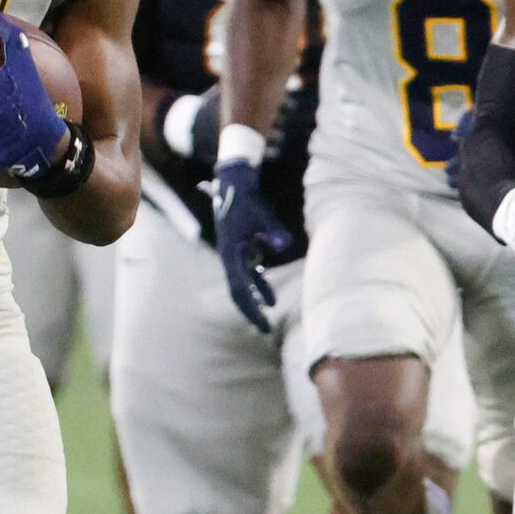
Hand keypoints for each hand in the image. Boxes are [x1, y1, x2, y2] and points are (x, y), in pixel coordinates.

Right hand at [210, 159, 298, 330]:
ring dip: (255, 300)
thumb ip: (273, 230)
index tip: (264, 321)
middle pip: (238, 291)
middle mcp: (229, 256)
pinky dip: (260, 285)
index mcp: (230, 252)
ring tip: (268, 317)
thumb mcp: (261, 213)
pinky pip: (250, 273)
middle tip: (264, 330)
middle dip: (251, 311)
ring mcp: (235, 253)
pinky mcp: (242, 248)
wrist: (234, 183)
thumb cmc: (247, 198)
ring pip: (244, 284)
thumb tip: (285, 246)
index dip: (250, 307)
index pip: (239, 288)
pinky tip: (271, 299)